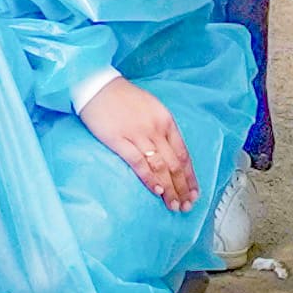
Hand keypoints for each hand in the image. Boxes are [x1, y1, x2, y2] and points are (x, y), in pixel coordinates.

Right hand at [76, 79, 196, 213]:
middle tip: (186, 205)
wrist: (98, 86)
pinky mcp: (119, 140)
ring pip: (160, 167)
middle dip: (183, 188)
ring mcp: (138, 135)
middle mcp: (156, 129)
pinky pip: (139, 163)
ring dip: (169, 188)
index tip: (194, 193)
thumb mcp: (152, 108)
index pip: (184, 154)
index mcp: (166, 121)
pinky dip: (150, 178)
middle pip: (175, 164)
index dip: (190, 177)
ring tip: (173, 204)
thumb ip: (162, 129)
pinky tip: (157, 190)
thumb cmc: (123, 97)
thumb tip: (170, 153)